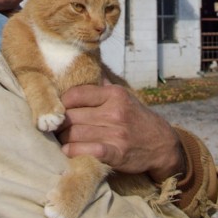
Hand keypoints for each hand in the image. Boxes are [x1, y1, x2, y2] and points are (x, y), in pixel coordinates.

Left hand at [57, 83, 184, 181]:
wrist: (162, 145)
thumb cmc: (137, 118)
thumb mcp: (125, 96)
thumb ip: (103, 84)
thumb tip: (85, 63)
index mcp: (114, 95)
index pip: (75, 94)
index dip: (61, 103)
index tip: (59, 110)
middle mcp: (115, 112)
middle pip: (71, 117)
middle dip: (59, 124)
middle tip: (55, 128)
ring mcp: (116, 134)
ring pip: (74, 135)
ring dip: (63, 139)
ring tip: (61, 140)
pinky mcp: (116, 154)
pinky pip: (85, 151)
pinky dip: (72, 151)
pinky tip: (68, 151)